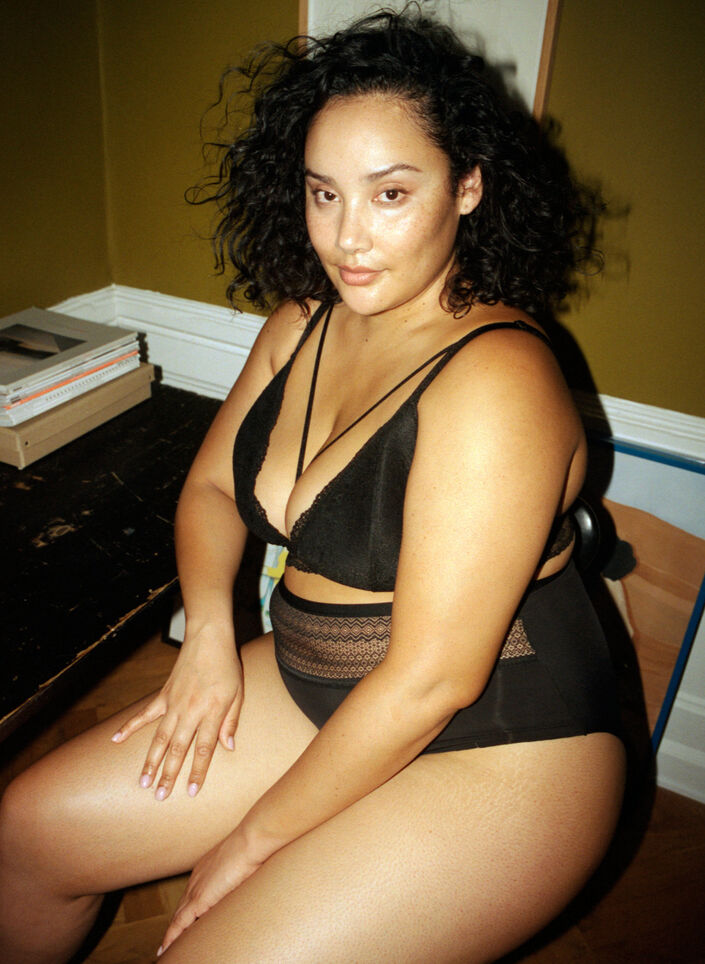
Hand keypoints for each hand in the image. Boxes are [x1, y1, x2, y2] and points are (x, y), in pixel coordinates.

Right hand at [111, 622, 241, 797]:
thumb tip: (229, 747)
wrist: (208, 639)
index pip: (204, 749)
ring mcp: (173, 703)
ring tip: (143, 783)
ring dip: (150, 761)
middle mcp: (190, 711)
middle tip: (160, 797)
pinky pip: (144, 714)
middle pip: (177, 748)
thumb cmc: (227, 667)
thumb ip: (231, 722)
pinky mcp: (163, 695)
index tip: (191, 792)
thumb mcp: (238, 694)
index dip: (198, 772)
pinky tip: (116, 740)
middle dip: (168, 775)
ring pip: (159, 737)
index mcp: (211, 712)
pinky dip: (129, 727)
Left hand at [157, 826, 264, 955]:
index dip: (186, 909)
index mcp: (206, 869)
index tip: (184, 921)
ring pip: (178, 916)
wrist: (250, 842)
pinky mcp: (198, 900)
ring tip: (167, 948)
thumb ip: (241, 874)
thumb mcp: (244, 863)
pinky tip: (166, 947)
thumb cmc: (252, 848)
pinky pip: (179, 923)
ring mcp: (196, 889)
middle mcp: (197, 879)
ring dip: (173, 932)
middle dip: (176, 923)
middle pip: (181, 906)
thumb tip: (250, 879)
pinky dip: (172, 936)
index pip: (191, 894)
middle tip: (171, 939)